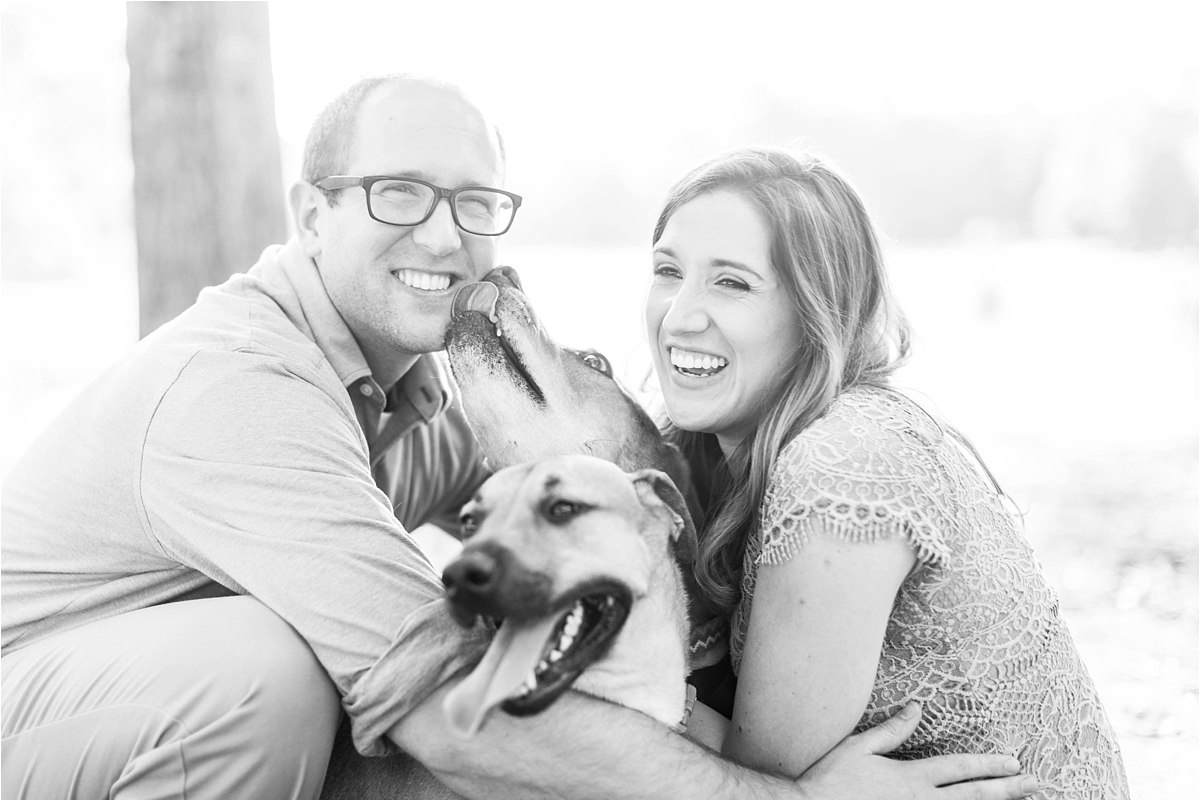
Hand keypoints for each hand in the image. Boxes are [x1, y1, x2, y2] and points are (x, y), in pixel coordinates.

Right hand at [795, 703, 1037, 799]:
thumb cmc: (830, 779)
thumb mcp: (858, 747)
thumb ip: (892, 730)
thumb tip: (916, 707)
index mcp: (911, 777)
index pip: (960, 768)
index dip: (989, 764)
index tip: (1014, 762)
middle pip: (973, 796)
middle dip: (1007, 790)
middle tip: (1036, 784)